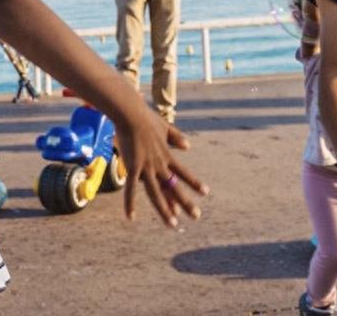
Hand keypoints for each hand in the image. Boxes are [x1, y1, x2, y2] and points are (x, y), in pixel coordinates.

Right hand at [114, 106, 209, 227]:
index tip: (206, 193)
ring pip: (157, 193)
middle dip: (185, 202)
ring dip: (165, 210)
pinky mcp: (133, 167)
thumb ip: (176, 137)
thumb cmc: (146, 118)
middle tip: (196, 217)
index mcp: (166, 156)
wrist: (131, 113)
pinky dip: (130, 203)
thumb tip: (188, 147)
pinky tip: (131, 217)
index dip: (194, 183)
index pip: (183, 173)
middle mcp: (159, 164)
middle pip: (174, 187)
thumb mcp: (165, 126)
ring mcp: (147, 167)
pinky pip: (131, 189)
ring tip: (173, 224)